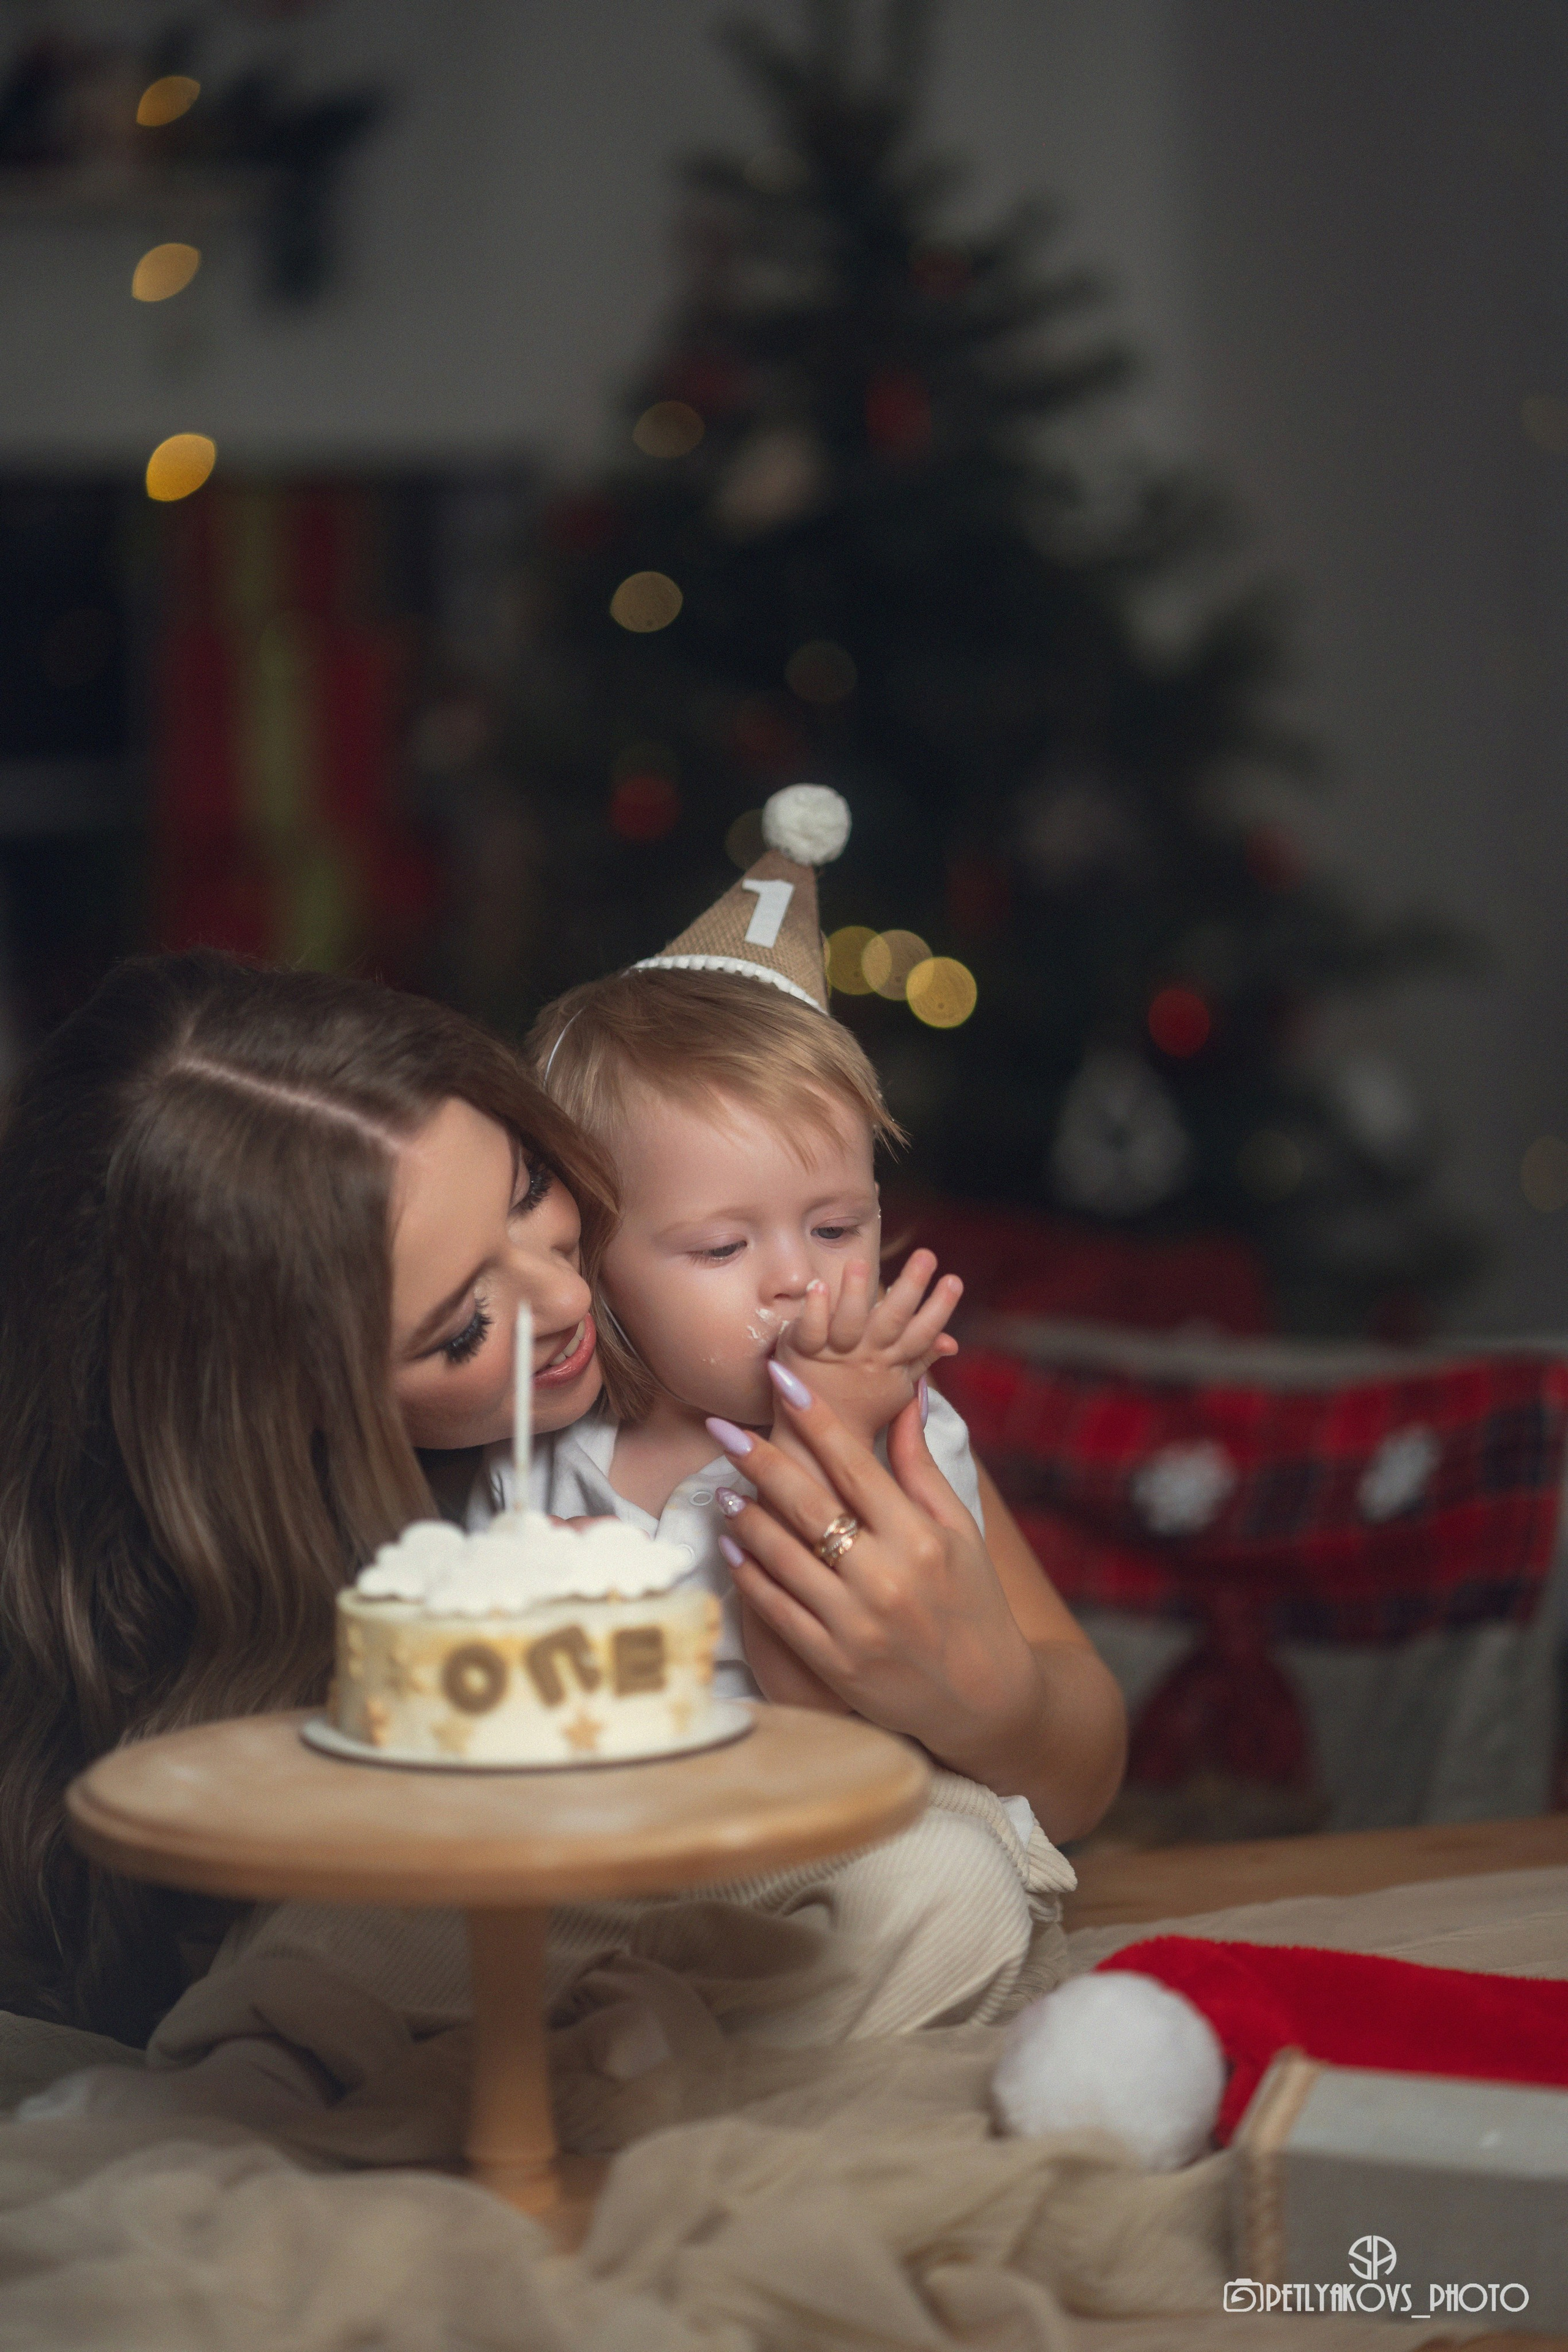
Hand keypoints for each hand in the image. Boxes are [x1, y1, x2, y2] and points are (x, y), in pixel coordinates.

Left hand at [709, 1367, 1041, 1772]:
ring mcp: (855, 1623)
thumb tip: (909, 1391)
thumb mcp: (959, 1530)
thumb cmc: (974, 1603)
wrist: (984, 1701)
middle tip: (720, 1427)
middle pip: (807, 1503)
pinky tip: (731, 1545)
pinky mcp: (833, 1661)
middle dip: (758, 1459)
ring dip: (745, 1515)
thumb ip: (921, 1464)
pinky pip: (775, 1609)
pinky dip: (748, 1574)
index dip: (813, 1417)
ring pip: (782, 1555)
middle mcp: (886, 1577)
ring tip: (722, 1487)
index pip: (854, 1462)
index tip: (779, 1380)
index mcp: (920, 1537)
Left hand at [775, 1247, 960, 1446]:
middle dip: (910, 1287)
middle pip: (892, 1320)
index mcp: (891, 1362)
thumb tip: (951, 1341)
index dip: (939, 1308)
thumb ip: (921, 1359)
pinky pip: (809, 1330)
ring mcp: (833, 1354)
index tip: (954, 1280)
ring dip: (854, 1293)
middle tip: (926, 1256)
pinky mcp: (800, 1352)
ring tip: (860, 1264)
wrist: (813, 1443)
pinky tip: (818, 1286)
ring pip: (848, 1322)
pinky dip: (814, 1309)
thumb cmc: (860, 1407)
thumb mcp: (896, 1386)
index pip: (921, 1333)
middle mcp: (866, 1356)